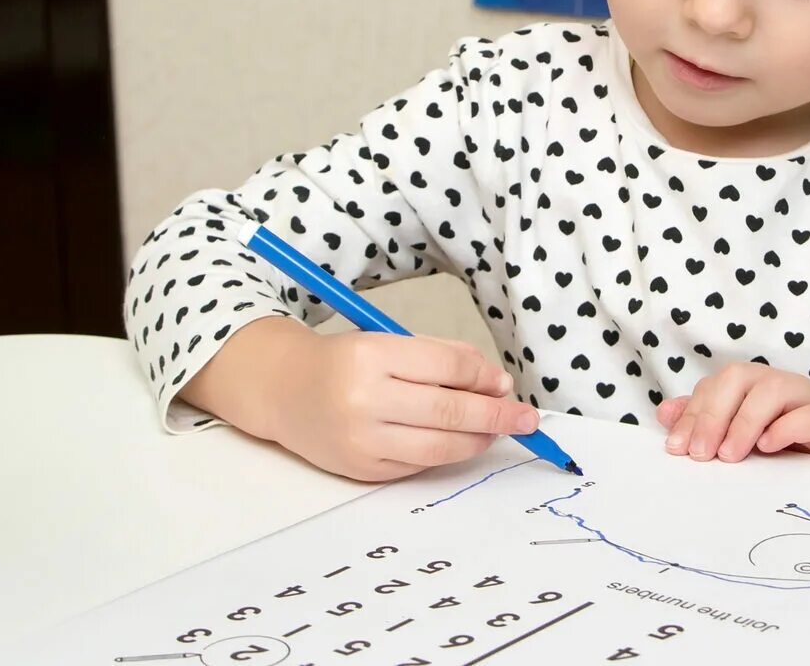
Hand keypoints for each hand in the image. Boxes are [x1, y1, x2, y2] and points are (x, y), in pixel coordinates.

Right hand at [183, 317, 539, 481]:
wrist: (284, 391)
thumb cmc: (345, 361)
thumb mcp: (388, 341)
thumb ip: (442, 357)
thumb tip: (496, 383)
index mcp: (373, 356)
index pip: (448, 368)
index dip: (485, 377)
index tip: (504, 384)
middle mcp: (365, 400)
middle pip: (449, 412)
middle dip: (496, 415)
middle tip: (525, 417)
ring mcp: (362, 439)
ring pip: (440, 446)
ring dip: (478, 440)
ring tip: (495, 431)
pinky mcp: (362, 469)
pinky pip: (419, 464)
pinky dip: (446, 453)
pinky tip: (457, 442)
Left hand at [655, 364, 809, 463]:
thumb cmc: (786, 459)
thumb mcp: (739, 444)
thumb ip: (705, 425)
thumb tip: (664, 413)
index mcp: (756, 387)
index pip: (717, 385)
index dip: (694, 412)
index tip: (677, 447)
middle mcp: (782, 386)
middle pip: (741, 376)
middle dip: (714, 414)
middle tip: (701, 453)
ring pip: (774, 389)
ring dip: (745, 422)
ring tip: (730, 455)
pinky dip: (786, 429)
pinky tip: (768, 448)